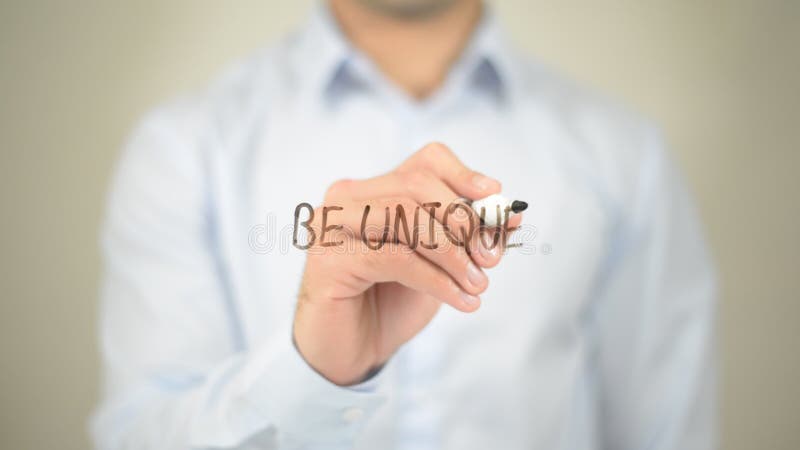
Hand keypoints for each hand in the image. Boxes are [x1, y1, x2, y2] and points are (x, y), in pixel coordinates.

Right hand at [292, 143, 521, 384]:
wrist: (352, 352)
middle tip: (491, 259)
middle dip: (464, 221)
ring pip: (405, 216)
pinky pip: (394, 257)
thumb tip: (513, 215)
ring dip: (453, 253)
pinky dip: (437, 279)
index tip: (495, 200)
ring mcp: (332, 225)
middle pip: (416, 184)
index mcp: (374, 190)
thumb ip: (469, 238)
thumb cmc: (392, 303)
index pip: (424, 161)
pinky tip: (460, 300)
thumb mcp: (441, 265)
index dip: (464, 175)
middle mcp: (347, 198)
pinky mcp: (329, 259)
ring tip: (477, 286)